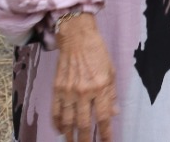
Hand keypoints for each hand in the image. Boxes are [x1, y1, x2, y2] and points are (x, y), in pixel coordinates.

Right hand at [52, 14, 115, 141]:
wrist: (76, 38)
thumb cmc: (97, 53)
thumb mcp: (111, 71)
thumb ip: (111, 94)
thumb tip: (114, 113)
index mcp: (100, 87)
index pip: (103, 117)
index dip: (105, 133)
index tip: (107, 141)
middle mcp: (83, 92)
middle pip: (83, 124)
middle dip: (85, 139)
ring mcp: (68, 92)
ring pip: (67, 121)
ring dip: (70, 135)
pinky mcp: (56, 89)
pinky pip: (55, 111)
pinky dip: (57, 123)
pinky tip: (60, 131)